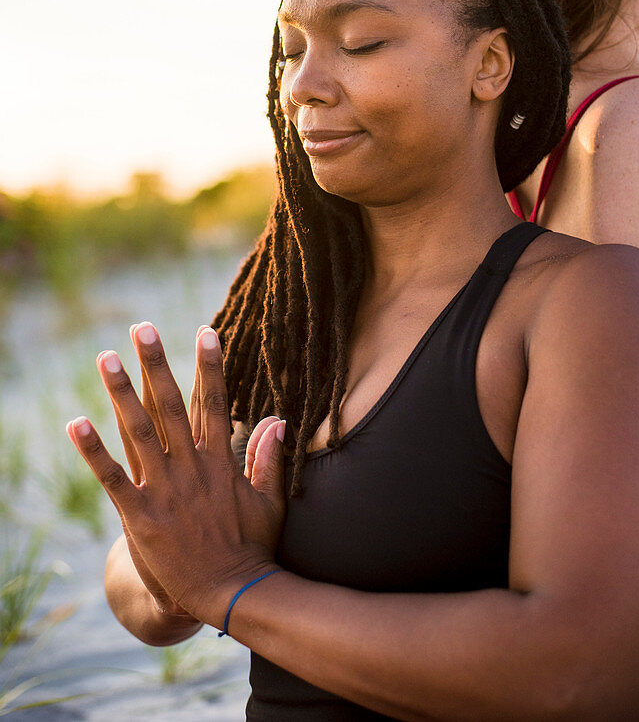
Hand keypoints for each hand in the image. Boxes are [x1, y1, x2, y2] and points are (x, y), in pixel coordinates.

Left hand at [67, 324, 286, 628]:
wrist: (227, 595)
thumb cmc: (251, 548)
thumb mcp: (270, 500)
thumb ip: (270, 458)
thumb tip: (278, 418)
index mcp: (221, 462)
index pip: (215, 403)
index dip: (209, 366)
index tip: (205, 331)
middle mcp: (192, 468)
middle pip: (171, 405)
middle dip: (157, 363)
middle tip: (143, 327)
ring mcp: (165, 490)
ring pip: (139, 430)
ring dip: (120, 392)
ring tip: (105, 357)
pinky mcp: (141, 516)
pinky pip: (112, 477)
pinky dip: (93, 450)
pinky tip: (75, 423)